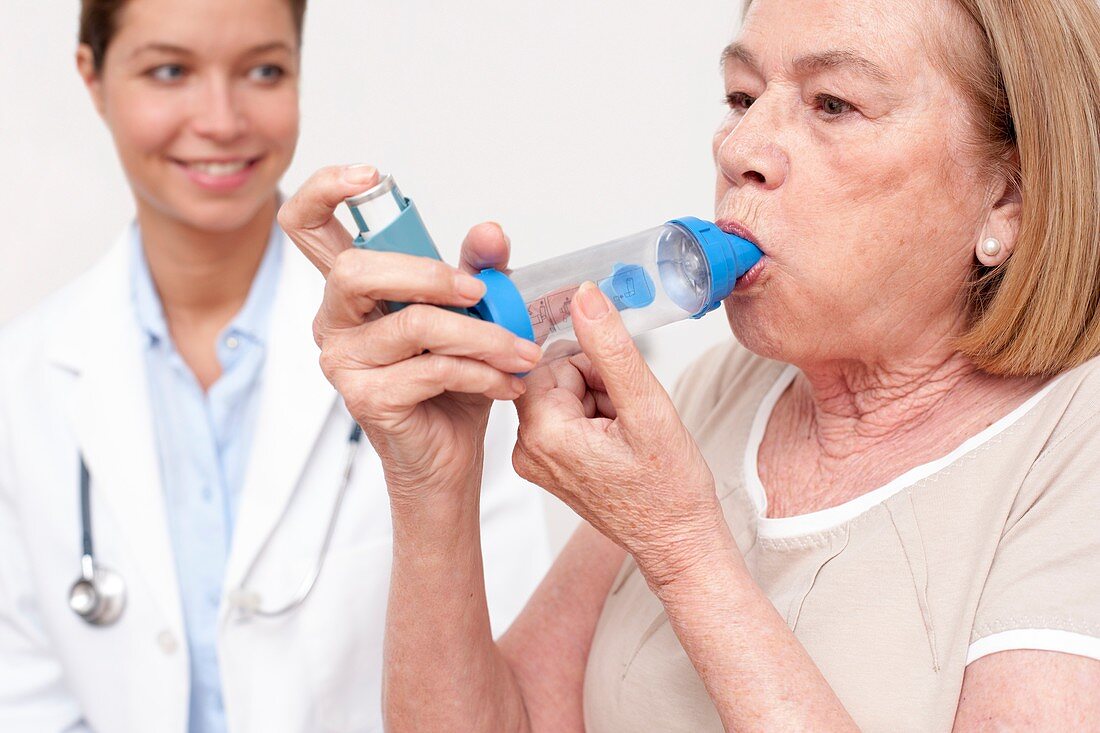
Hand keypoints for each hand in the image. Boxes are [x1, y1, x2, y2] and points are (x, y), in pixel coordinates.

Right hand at [278, 165, 541, 506]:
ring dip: (481, 335)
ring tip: (520, 351)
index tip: (371, 177)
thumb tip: (490, 231)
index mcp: (351, 289)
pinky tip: (508, 382)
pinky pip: (432, 369)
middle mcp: (334, 320)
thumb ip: (476, 268)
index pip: (306, 225)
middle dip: (428, 272)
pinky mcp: (366, 399)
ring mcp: (343, 362)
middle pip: (356, 269)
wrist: (449, 455)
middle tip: (478, 291)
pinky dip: (482, 372)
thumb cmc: (450, 382)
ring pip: (413, 324)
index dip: (326, 189)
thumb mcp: (469, 313)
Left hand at [513, 282, 727, 585]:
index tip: (620, 382)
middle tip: (630, 413)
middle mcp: (527, 450)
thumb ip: (611, 348)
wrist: (678, 542)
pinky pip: (566, 416)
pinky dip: (596, 416)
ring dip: (599, 397)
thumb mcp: (647, 408)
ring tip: (629, 431)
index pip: (551, 359)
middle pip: (554, 374)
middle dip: (597, 380)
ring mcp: (536, 460)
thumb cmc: (669, 489)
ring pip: (563, 392)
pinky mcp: (550, 465)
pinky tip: (621, 441)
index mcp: (542, 434)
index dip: (593, 363)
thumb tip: (584, 296)